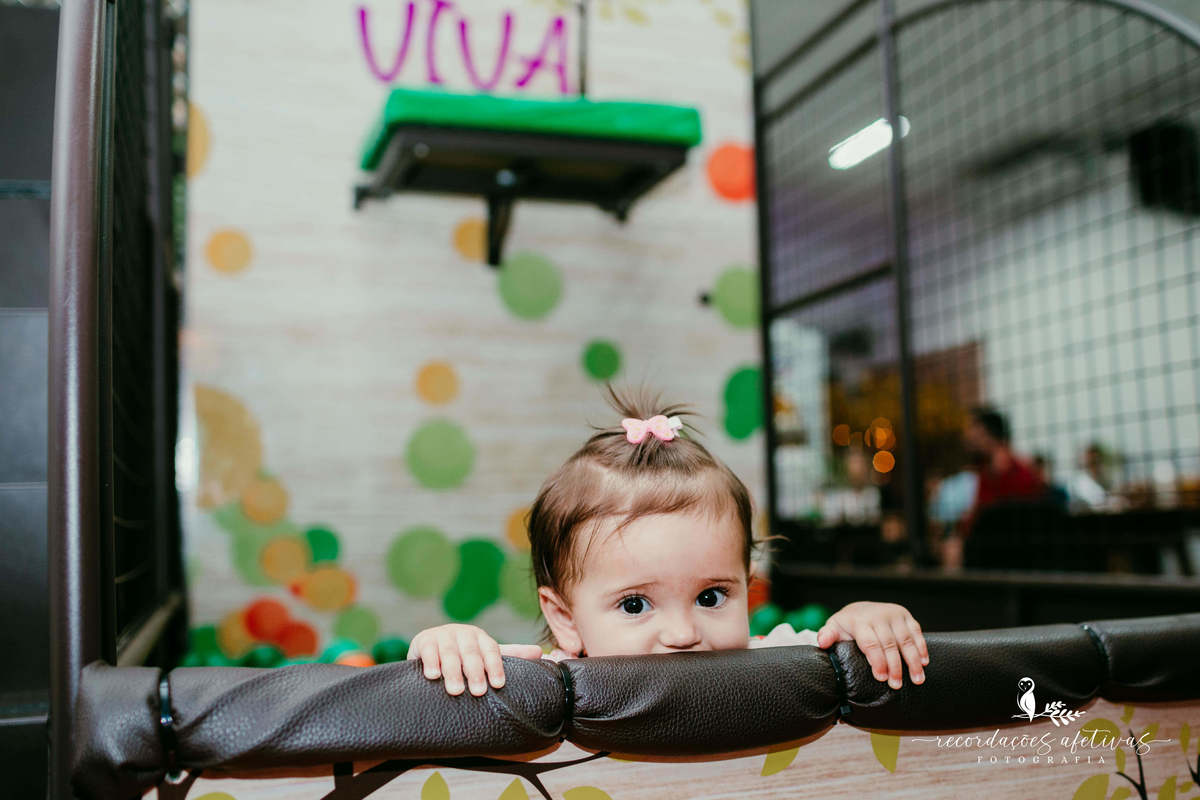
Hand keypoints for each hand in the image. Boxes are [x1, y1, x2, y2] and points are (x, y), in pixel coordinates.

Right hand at [407, 624, 542, 695]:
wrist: (431, 646)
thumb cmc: (464, 654)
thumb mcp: (486, 654)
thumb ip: (511, 654)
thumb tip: (540, 652)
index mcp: (480, 637)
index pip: (491, 650)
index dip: (495, 666)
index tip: (499, 684)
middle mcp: (463, 633)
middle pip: (471, 652)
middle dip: (475, 672)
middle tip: (479, 691)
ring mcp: (442, 635)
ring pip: (449, 653)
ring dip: (453, 671)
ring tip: (456, 690)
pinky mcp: (424, 640)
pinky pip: (428, 651)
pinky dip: (431, 662)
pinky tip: (433, 676)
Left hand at [816, 601, 927, 689]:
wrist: (861, 608)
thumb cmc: (847, 625)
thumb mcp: (834, 628)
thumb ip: (828, 635)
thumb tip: (822, 642)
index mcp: (860, 621)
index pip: (871, 643)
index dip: (877, 661)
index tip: (881, 678)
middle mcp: (878, 616)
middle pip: (889, 644)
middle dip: (895, 666)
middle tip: (897, 685)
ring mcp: (893, 614)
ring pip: (906, 640)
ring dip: (913, 660)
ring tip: (917, 679)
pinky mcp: (905, 615)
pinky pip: (916, 632)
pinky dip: (921, 647)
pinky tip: (924, 662)